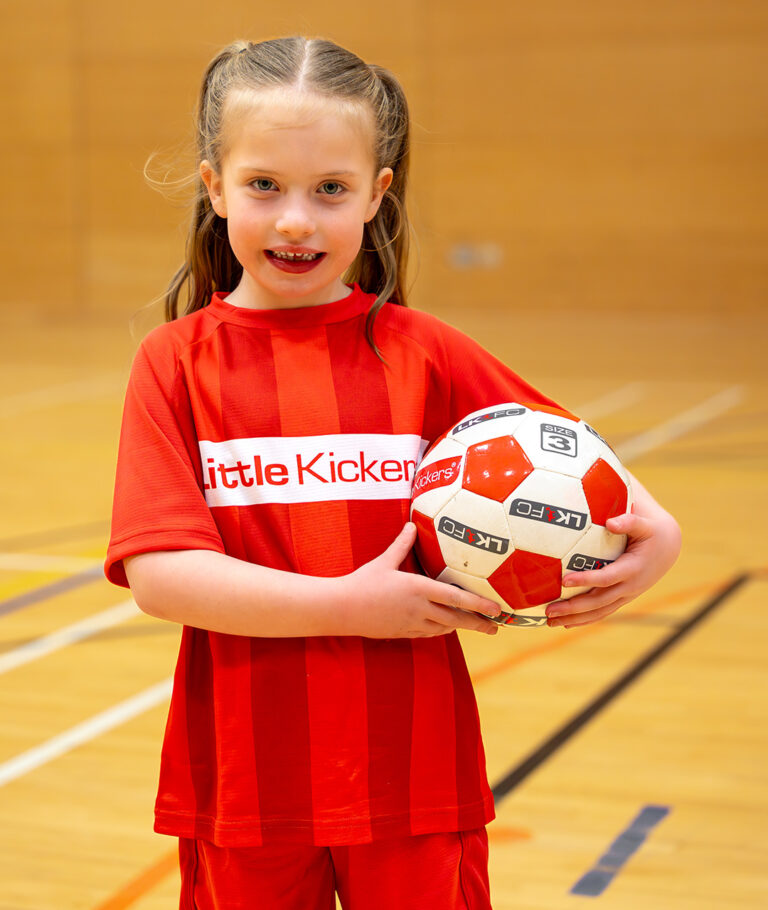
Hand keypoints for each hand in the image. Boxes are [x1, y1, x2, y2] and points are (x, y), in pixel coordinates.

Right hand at [342, 523, 501, 637]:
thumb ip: (402, 544)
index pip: (456, 598)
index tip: (496, 609)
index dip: (479, 604)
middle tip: (496, 626)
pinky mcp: (403, 632)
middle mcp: (419, 608)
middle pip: (456, 619)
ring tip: (476, 625)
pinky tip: (446, 628)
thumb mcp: (385, 561)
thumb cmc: (363, 582)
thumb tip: (412, 525)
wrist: (342, 609)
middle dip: (479, 623)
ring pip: (444, 628)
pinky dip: (441, 630)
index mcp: (418, 588)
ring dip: (461, 627)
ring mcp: (412, 623)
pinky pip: (428, 633)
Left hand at [545, 506, 681, 628]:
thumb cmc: (651, 532)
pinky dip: (585, 620)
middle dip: (573, 607)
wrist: (668, 548)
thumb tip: (611, 523)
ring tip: (550, 621)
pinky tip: (566, 624)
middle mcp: (630, 587)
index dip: (586, 580)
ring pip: (599, 612)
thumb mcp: (645, 524)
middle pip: (599, 601)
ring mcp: (626, 595)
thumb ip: (630, 521)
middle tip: (549, 609)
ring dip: (575, 618)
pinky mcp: (622, 598)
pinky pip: (602, 612)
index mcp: (633, 569)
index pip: (607, 578)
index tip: (564, 581)